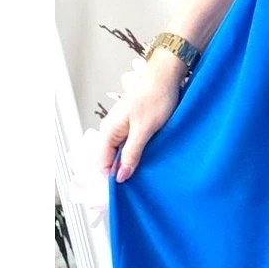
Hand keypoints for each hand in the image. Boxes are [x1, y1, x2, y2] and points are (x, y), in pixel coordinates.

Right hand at [99, 51, 186, 182]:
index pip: (102, 164)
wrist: (166, 74)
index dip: (112, 179)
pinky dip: (137, 153)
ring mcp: (122, 127)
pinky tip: (148, 158)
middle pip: (110, 159)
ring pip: (121, 152)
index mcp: (108, 132)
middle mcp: (111, 130)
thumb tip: (120, 176)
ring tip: (145, 174)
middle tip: (138, 185)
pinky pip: (130, 145)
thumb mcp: (144, 130)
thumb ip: (131, 153)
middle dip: (121, 172)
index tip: (126, 192)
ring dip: (131, 163)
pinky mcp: (133, 124)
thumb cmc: (155, 97)